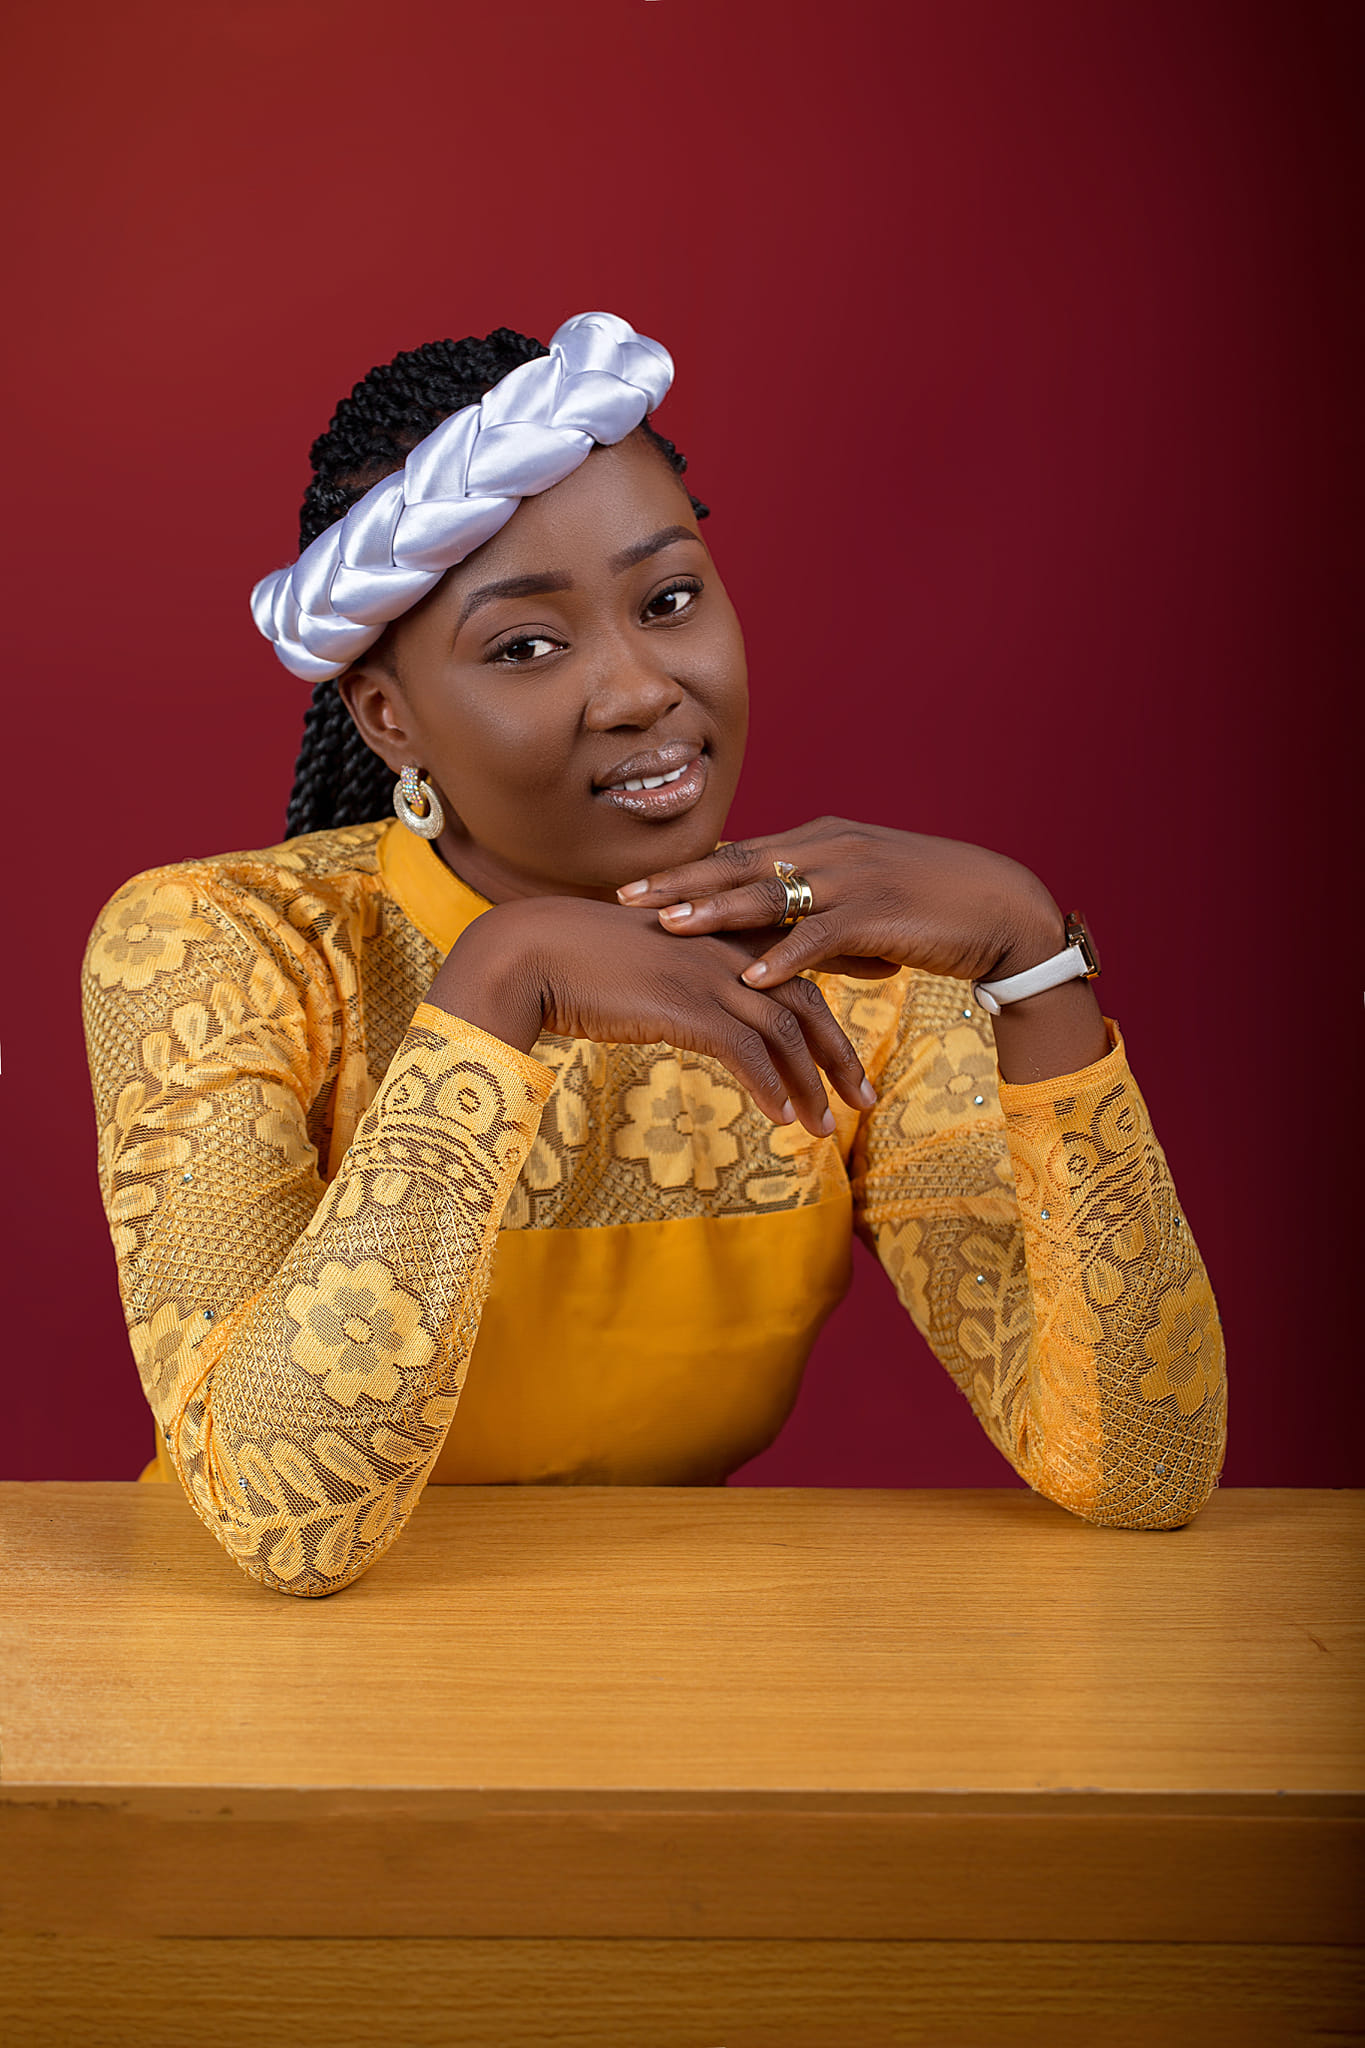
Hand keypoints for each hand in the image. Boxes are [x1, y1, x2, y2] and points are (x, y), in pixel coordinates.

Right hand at [427, 896, 875, 1135]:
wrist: (529, 954)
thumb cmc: (577, 961)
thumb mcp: (646, 958)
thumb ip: (683, 972)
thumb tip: (699, 1003)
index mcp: (719, 931)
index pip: (798, 956)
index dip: (840, 987)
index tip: (871, 1010)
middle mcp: (723, 948)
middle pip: (808, 999)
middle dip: (841, 1053)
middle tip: (865, 1098)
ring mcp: (706, 975)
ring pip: (786, 1030)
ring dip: (811, 1084)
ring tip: (824, 1128)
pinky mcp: (683, 1006)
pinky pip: (746, 1051)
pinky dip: (770, 1087)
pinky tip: (781, 1118)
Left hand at [616, 817, 1064, 990]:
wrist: (1001, 909)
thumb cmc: (933, 907)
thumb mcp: (864, 896)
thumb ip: (814, 908)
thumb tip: (769, 934)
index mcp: (824, 840)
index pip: (742, 852)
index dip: (689, 869)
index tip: (640, 882)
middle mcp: (831, 849)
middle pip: (740, 864)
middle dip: (681, 882)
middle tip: (626, 898)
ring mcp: (854, 878)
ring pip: (770, 893)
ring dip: (715, 912)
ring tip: (669, 928)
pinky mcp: (878, 913)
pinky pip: (819, 937)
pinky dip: (783, 957)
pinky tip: (749, 979)